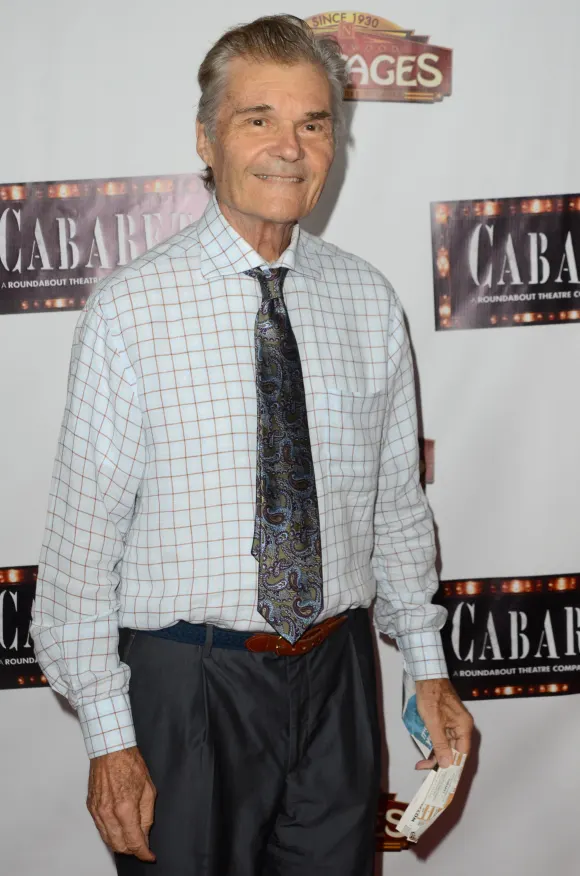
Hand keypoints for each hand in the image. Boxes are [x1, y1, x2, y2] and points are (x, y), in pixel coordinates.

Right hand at [87, 746, 156, 860]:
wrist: (110, 750)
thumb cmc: (130, 764)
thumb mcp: (148, 789)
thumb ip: (147, 815)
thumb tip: (145, 833)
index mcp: (125, 808)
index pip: (134, 841)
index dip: (144, 852)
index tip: (149, 856)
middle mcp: (108, 813)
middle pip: (119, 845)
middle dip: (132, 850)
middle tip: (142, 846)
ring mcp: (97, 811)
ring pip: (108, 840)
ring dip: (121, 844)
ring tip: (132, 839)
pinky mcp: (91, 808)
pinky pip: (100, 829)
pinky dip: (110, 834)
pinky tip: (119, 829)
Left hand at [414, 678, 473, 770]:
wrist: (427, 676)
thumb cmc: (431, 696)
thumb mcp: (434, 722)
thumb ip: (440, 744)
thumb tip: (447, 765)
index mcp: (464, 727)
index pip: (462, 754)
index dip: (453, 766)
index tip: (443, 778)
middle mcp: (462, 726)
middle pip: (455, 750)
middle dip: (440, 761)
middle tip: (425, 769)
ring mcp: (454, 723)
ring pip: (447, 745)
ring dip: (435, 754)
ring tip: (421, 764)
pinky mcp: (446, 720)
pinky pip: (443, 737)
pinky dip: (434, 745)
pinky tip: (425, 752)